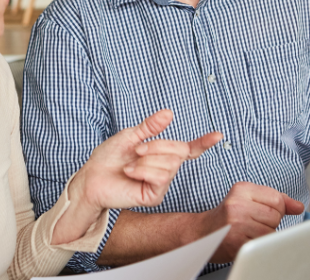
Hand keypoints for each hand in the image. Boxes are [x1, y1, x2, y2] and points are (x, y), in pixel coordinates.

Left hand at [74, 109, 222, 210]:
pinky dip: (143, 170)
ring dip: (146, 159)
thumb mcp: (129, 136)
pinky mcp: (154, 196)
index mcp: (160, 154)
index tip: (218, 135)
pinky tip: (130, 172)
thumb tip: (169, 114)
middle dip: (157, 146)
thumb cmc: (108, 159)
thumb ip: (150, 127)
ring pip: (170, 164)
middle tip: (136, 150)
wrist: (91, 178)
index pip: (187, 149)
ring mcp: (160, 184)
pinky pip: (160, 177)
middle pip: (178, 151)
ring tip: (130, 163)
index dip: (203, 142)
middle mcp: (164, 169)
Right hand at [195, 182, 303, 262]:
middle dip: (269, 224)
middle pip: (276, 216)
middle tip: (251, 224)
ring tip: (248, 233)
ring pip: (271, 231)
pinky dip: (258, 246)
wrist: (201, 234)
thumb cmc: (226, 218)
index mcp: (242, 189)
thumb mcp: (247, 200)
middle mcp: (237, 203)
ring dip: (264, 236)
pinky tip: (245, 241)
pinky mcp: (236, 241)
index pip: (277, 199)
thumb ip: (275, 200)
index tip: (261, 214)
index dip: (275, 210)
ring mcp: (236, 223)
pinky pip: (262, 244)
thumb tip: (298, 206)